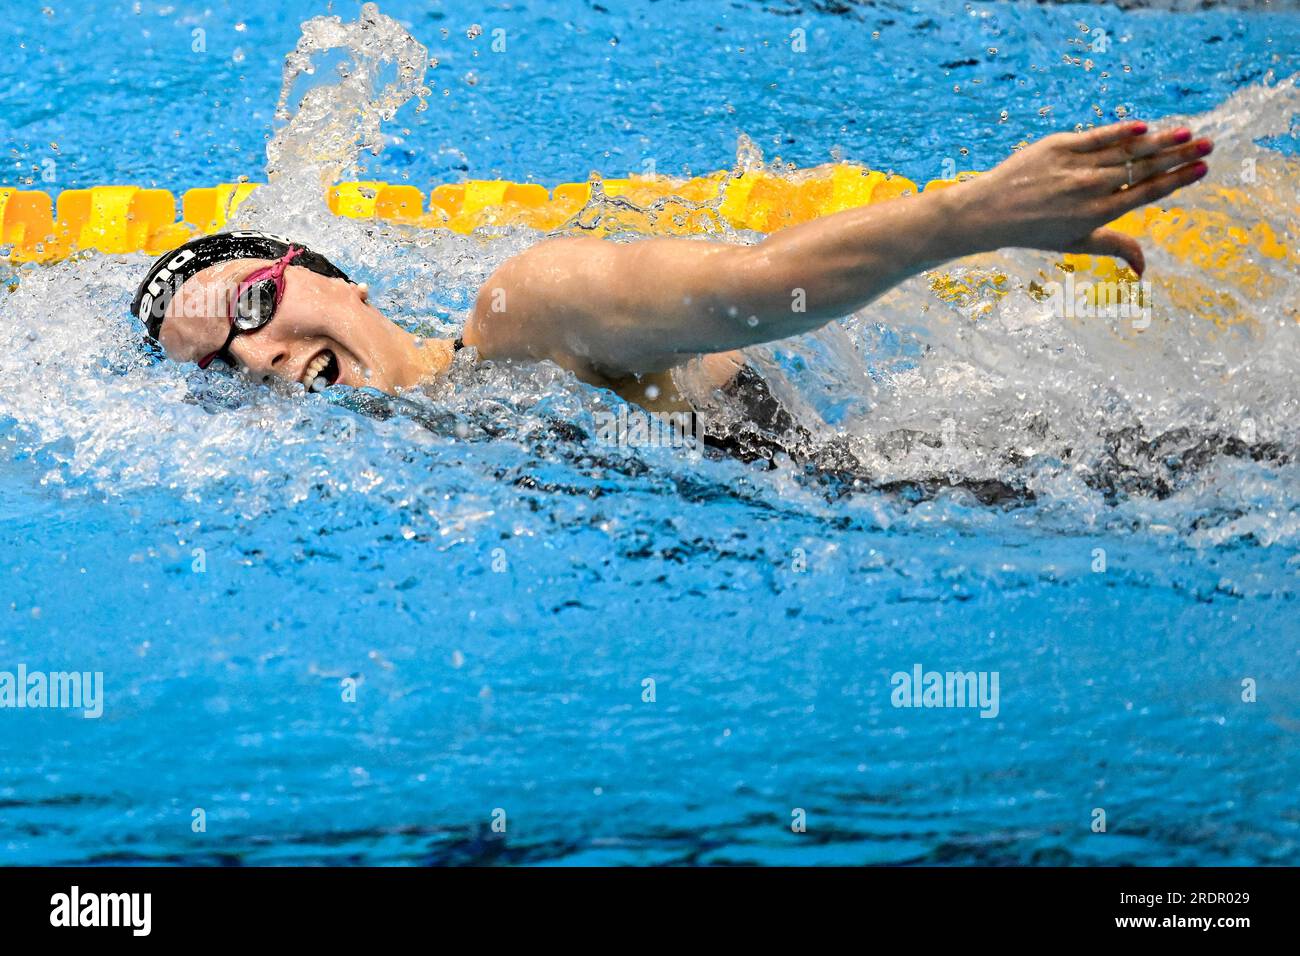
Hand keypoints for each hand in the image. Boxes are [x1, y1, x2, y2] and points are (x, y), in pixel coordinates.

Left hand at [958, 121, 1212, 275]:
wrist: (989, 212)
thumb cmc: (1035, 231)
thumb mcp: (1076, 244)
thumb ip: (1115, 248)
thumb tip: (1145, 271)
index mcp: (1098, 214)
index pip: (1147, 193)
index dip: (1177, 180)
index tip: (1203, 168)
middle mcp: (1090, 189)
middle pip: (1143, 168)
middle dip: (1179, 155)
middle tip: (1208, 144)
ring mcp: (1075, 166)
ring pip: (1125, 150)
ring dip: (1159, 140)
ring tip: (1187, 131)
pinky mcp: (1058, 147)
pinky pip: (1096, 136)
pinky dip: (1121, 131)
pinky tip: (1145, 126)